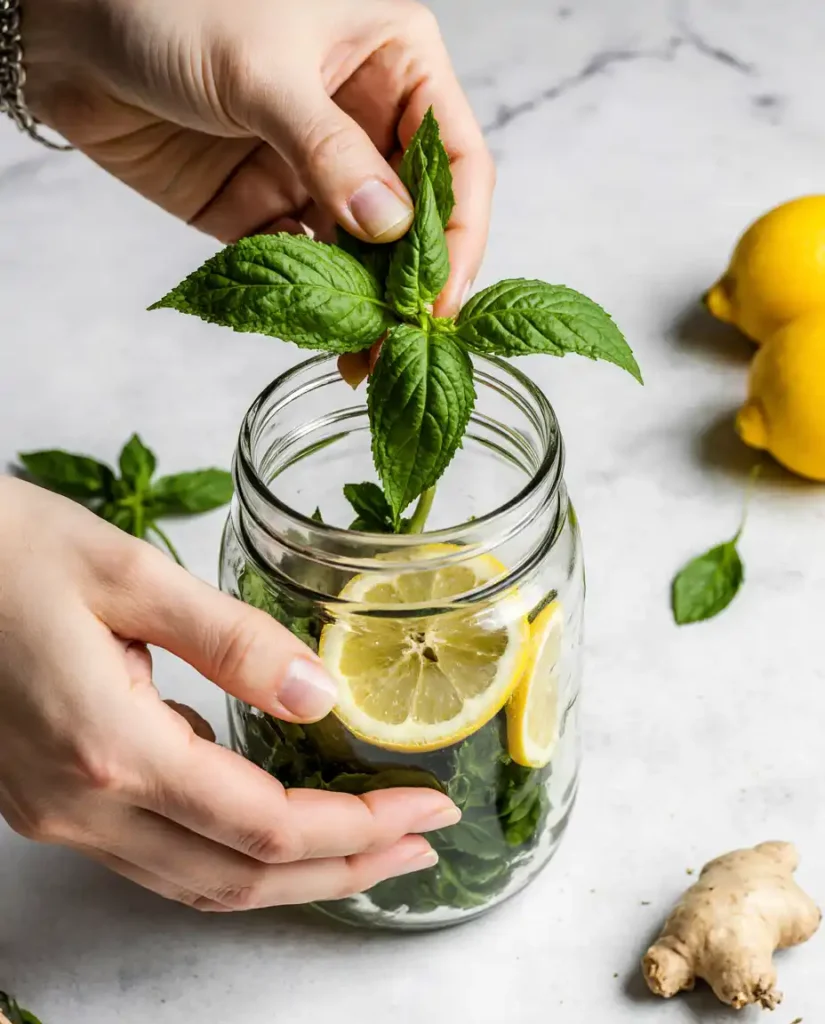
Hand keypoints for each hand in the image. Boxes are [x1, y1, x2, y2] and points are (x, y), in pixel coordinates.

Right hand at [0, 478, 458, 909]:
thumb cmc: (10, 551)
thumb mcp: (131, 573)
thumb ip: (233, 641)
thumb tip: (321, 694)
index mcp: (110, 747)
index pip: (265, 824)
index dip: (358, 827)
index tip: (427, 810)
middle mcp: (81, 806)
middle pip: (238, 876)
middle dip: (342, 870)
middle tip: (420, 847)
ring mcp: (57, 814)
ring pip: (197, 880)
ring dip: (292, 872)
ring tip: (368, 844)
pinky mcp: (49, 801)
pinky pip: (158, 852)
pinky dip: (232, 848)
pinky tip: (274, 808)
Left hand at [23, 0, 493, 316]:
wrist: (63, 28)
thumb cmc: (170, 3)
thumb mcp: (264, 69)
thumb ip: (330, 151)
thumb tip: (389, 227)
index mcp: (393, 61)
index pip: (455, 158)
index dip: (460, 232)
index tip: (443, 298)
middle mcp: (361, 121)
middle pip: (413, 219)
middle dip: (411, 283)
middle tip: (404, 345)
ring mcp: (312, 170)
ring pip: (359, 253)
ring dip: (363, 307)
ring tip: (364, 358)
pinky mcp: (262, 209)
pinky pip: (300, 266)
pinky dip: (309, 301)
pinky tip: (316, 331)